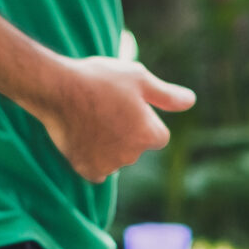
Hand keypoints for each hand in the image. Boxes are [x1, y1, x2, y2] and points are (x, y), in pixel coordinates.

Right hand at [30, 56, 195, 182]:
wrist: (57, 89)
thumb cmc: (100, 79)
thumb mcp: (139, 78)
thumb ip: (167, 95)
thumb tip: (191, 101)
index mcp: (148, 134)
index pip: (158, 136)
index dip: (144, 119)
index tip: (126, 105)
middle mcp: (131, 155)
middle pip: (136, 148)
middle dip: (126, 133)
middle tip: (104, 108)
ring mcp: (108, 165)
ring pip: (116, 158)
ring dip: (109, 145)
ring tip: (90, 119)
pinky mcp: (86, 170)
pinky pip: (97, 170)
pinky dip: (92, 158)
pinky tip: (82, 138)